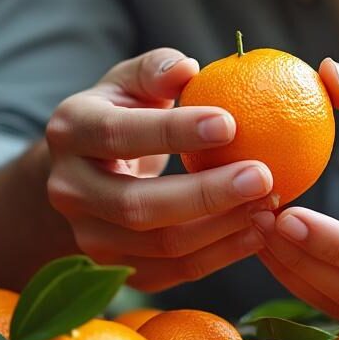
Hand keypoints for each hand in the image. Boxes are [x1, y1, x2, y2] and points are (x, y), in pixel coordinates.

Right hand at [45, 48, 277, 291]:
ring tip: (268, 206)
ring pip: (159, 246)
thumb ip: (156, 70)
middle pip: (137, 205)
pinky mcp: (116, 266)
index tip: (231, 124)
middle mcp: (70, 189)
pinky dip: (220, 256)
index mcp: (72, 131)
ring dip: (221, 229)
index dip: (173, 131)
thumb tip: (187, 67)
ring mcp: (89, 236)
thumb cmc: (123, 114)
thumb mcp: (131, 82)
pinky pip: (172, 272)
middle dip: (206, 194)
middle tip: (262, 177)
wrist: (88, 170)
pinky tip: (258, 234)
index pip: (118, 134)